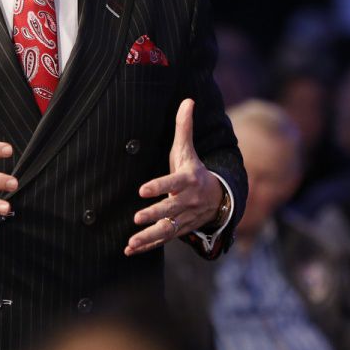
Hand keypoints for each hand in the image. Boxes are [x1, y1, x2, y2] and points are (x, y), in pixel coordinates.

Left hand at [125, 99, 223, 255]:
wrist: (218, 198)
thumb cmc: (195, 170)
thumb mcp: (189, 150)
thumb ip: (184, 127)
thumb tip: (187, 100)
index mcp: (189, 180)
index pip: (173, 182)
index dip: (159, 185)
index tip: (143, 189)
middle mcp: (188, 201)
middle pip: (171, 208)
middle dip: (155, 214)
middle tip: (137, 218)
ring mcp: (184, 217)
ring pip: (167, 229)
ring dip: (149, 236)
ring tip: (131, 241)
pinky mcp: (180, 229)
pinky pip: (164, 239)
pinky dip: (148, 245)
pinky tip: (130, 249)